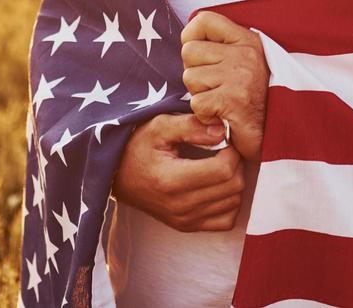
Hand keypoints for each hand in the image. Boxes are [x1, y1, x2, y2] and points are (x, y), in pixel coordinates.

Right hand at [112, 113, 244, 231]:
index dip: (232, 151)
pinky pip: (226, 221)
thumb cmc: (136, 146)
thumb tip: (222, 130)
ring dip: (235, 181)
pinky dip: (230, 202)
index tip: (224, 139)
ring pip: (234, 203)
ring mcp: (184, 220)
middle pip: (233, 187)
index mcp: (172, 180)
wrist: (115, 175)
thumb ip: (192, 126)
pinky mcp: (187, 226)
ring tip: (220, 164)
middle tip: (225, 149)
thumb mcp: (158, 125)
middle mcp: (180, 206)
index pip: (224, 170)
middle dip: (236, 164)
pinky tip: (218, 185)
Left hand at [179, 11, 268, 162]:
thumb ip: (223, 48)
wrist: (281, 135)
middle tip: (215, 88)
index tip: (198, 55)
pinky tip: (221, 117)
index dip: (190, 36)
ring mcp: (240, 76)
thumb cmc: (257, 102)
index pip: (204, 20)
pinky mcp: (233, 100)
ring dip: (200, 96)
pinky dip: (204, 115)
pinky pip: (196, 102)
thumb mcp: (246, 64)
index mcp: (248, 40)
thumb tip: (187, 39)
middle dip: (195, 72)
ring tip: (221, 103)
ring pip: (190, 78)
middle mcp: (245, 54)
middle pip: (189, 51)